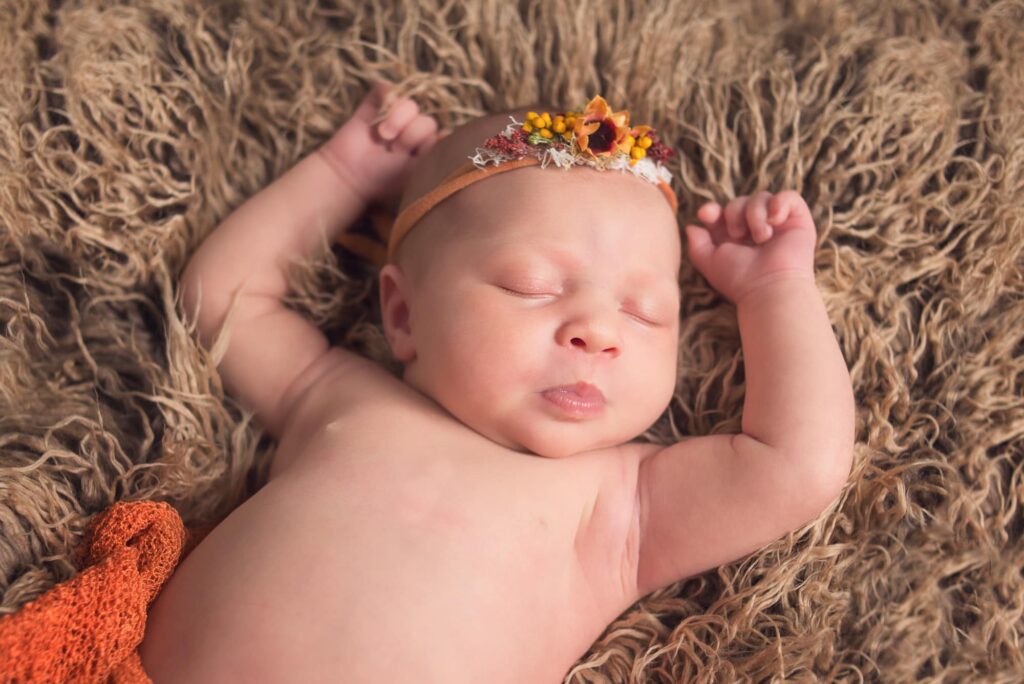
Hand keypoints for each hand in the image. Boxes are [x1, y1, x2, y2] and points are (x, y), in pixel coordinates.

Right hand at [318, 80, 450, 207]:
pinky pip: (388, 89)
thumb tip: (450, 133)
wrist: (351, 174)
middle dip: (410, 138)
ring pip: (410, 105)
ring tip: (383, 139)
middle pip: (427, 121)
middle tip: (393, 153)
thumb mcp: (417, 172)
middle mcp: (415, 128)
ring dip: (396, 123)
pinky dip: (384, 102)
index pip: (441, 135)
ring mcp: (397, 113)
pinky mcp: (377, 100)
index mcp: (426, 146)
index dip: (427, 147)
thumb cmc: (384, 179)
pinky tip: (374, 121)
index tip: (412, 161)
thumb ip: (436, 153)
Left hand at [683, 190, 817, 304]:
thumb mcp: (708, 261)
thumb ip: (696, 244)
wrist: (769, 287)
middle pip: (739, 201)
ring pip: (761, 197)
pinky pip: (789, 196)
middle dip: (734, 213)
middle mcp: (755, 229)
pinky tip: (775, 221)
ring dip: (755, 214)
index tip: (707, 214)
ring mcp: (778, 224)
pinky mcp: (798, 220)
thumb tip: (692, 226)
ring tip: (761, 237)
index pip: (721, 212)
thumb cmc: (739, 278)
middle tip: (738, 234)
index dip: (712, 209)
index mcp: (735, 238)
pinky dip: (779, 203)